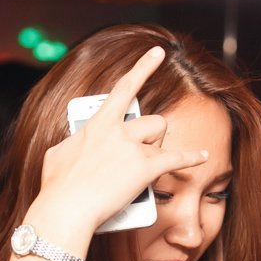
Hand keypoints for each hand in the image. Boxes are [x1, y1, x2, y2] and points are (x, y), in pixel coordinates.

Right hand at [33, 46, 209, 231]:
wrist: (66, 208)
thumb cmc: (57, 187)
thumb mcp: (58, 155)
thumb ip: (75, 143)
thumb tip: (79, 144)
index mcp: (98, 124)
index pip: (125, 88)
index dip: (143, 67)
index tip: (158, 52)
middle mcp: (118, 131)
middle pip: (151, 121)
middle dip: (150, 136)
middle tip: (139, 153)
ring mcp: (133, 149)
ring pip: (160, 139)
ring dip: (156, 151)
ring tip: (142, 169)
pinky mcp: (145, 169)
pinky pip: (176, 158)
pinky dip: (191, 158)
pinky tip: (203, 155)